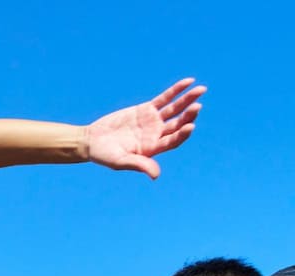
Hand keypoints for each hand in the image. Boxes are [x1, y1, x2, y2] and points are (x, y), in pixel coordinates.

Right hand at [83, 78, 204, 178]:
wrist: (92, 141)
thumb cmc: (104, 155)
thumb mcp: (120, 161)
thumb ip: (138, 164)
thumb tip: (156, 175)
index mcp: (153, 149)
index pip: (173, 140)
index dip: (183, 134)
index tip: (190, 126)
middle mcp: (157, 135)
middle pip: (178, 123)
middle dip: (189, 115)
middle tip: (198, 106)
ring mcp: (153, 121)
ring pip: (175, 109)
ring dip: (188, 100)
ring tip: (201, 89)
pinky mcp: (147, 109)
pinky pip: (165, 98)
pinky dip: (176, 90)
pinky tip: (188, 82)